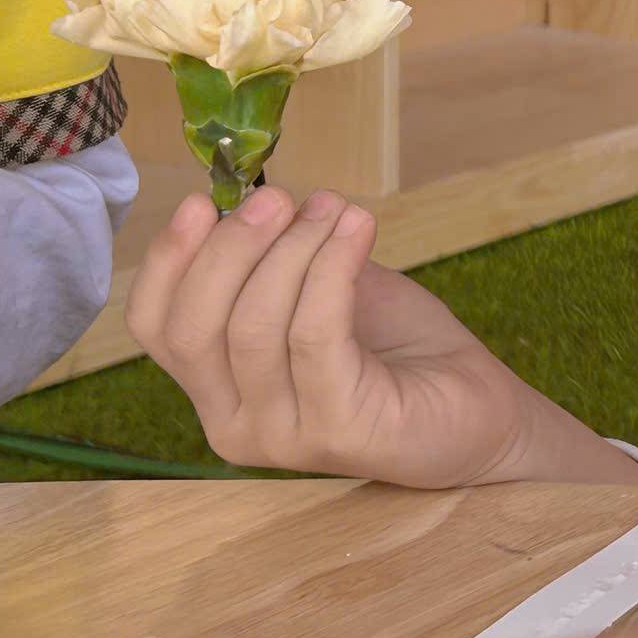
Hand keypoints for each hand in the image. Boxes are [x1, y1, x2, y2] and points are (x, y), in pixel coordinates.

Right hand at [127, 186, 637, 488]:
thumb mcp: (329, 290)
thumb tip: (261, 199)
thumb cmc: (401, 348)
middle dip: (230, 248)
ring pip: (253, 327)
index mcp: (219, 389)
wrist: (480, 409)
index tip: (200, 201)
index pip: (157, 328)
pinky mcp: (339, 432)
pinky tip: (356, 231)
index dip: (168, 260)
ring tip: (336, 210)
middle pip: (194, 327)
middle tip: (278, 199)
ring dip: (294, 251)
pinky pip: (315, 336)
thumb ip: (284, 259)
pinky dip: (331, 270)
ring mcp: (283, 438)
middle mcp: (235, 424)